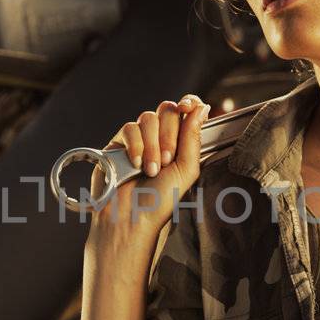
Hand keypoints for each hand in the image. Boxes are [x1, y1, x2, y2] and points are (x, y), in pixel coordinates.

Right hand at [89, 93, 210, 240]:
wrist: (131, 216)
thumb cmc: (159, 201)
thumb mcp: (186, 170)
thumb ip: (193, 138)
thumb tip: (201, 107)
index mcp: (180, 143)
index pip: (186, 111)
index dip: (189, 103)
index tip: (189, 107)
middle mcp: (160, 137)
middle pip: (168, 110)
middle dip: (169, 135)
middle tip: (166, 161)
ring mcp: (139, 138)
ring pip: (148, 118)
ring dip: (152, 145)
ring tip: (151, 170)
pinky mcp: (119, 142)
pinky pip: (129, 128)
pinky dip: (135, 146)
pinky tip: (136, 164)